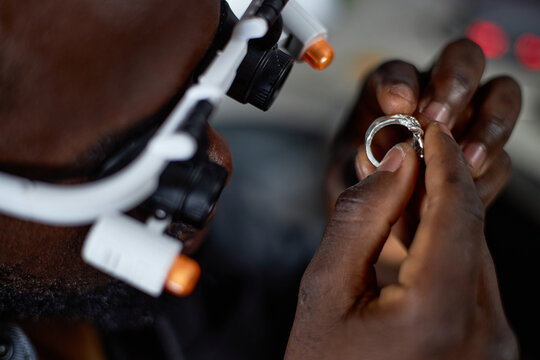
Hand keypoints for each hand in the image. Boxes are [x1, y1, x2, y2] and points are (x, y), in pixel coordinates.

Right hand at [286, 124, 517, 359]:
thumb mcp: (325, 291)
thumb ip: (361, 219)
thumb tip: (395, 164)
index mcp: (439, 314)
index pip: (456, 210)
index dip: (442, 159)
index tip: (429, 129)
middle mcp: (484, 331)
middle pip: (469, 229)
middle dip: (437, 184)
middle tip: (403, 155)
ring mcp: (492, 344)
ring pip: (473, 252)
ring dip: (439, 218)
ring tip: (398, 198)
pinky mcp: (489, 348)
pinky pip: (472, 281)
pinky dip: (444, 252)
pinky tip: (410, 244)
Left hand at [327, 38, 520, 215]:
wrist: (376, 221)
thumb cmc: (359, 184)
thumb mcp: (344, 173)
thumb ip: (360, 160)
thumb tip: (393, 148)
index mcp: (390, 93)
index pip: (398, 71)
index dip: (400, 82)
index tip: (399, 104)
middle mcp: (434, 97)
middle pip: (464, 59)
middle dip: (455, 85)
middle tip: (438, 121)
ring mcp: (466, 122)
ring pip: (501, 97)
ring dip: (487, 128)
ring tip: (467, 162)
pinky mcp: (485, 157)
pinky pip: (502, 156)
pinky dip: (489, 172)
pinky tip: (468, 190)